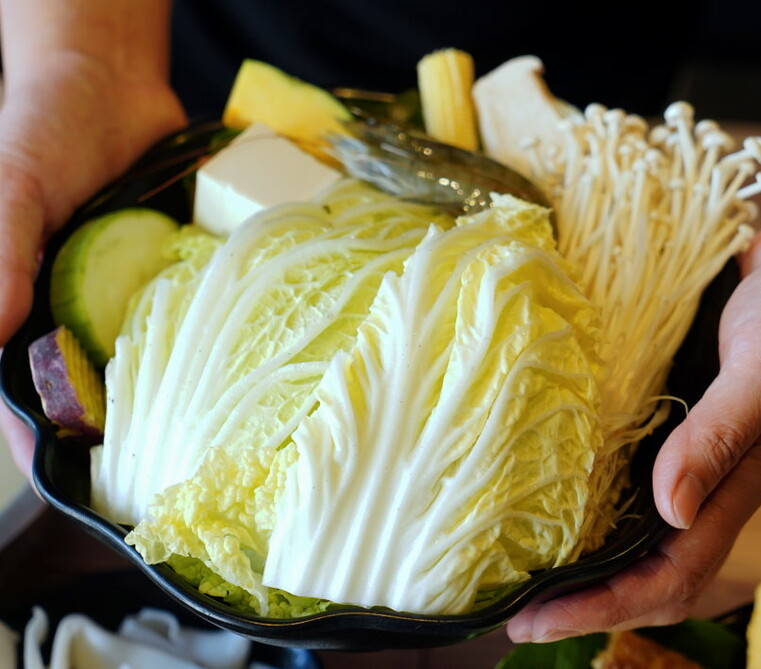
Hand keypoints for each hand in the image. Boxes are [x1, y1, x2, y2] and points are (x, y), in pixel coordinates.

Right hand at [0, 50, 185, 476]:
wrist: (109, 83)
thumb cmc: (40, 130)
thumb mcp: (12, 187)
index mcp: (24, 302)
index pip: (24, 387)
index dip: (45, 436)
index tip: (80, 484)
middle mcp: (77, 307)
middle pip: (94, 386)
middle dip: (118, 432)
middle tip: (161, 477)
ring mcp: (127, 292)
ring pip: (146, 359)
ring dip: (168, 395)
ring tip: (205, 439)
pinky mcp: (169, 271)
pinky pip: (188, 312)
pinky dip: (207, 337)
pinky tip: (237, 365)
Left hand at [507, 200, 760, 642]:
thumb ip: (726, 430)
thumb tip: (670, 508)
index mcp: (740, 480)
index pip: (672, 573)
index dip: (607, 606)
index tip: (537, 622)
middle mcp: (709, 476)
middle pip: (643, 566)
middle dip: (581, 597)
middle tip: (509, 607)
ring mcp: (688, 447)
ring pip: (631, 527)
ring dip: (579, 554)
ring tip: (512, 562)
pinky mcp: (670, 412)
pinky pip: (623, 469)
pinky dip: (583, 494)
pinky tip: (539, 485)